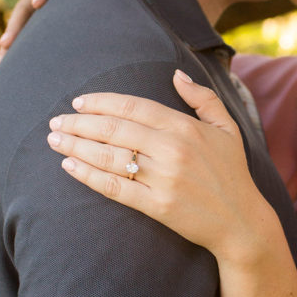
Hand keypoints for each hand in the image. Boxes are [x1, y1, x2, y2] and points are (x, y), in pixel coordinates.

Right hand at [0, 0, 82, 67]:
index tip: (38, 3)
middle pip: (21, 12)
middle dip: (14, 28)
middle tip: (7, 42)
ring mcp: (28, 11)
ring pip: (16, 28)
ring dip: (8, 45)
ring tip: (0, 62)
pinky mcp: (30, 24)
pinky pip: (19, 38)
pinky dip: (10, 53)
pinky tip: (0, 68)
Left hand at [46, 70, 275, 259]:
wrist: (241, 221)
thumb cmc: (232, 173)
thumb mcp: (227, 128)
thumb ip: (203, 98)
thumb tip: (176, 74)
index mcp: (185, 127)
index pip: (133, 106)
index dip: (101, 101)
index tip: (79, 102)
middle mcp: (172, 150)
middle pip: (114, 129)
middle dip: (79, 122)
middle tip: (56, 121)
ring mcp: (163, 178)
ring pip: (109, 156)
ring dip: (76, 146)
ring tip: (55, 140)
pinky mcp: (156, 205)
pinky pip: (114, 187)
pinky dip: (88, 176)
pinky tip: (69, 166)